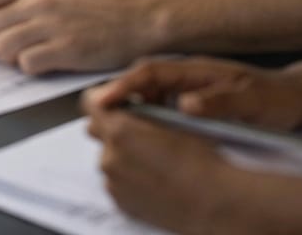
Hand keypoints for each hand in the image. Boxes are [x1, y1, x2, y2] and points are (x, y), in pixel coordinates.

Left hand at [0, 0, 157, 73]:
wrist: (134, 17)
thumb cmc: (91, 8)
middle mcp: (38, 2)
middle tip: (10, 49)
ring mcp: (52, 24)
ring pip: (3, 48)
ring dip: (11, 59)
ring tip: (33, 54)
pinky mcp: (66, 47)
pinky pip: (28, 65)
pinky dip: (33, 68)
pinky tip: (50, 61)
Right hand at [82, 57, 301, 131]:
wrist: (290, 98)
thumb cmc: (271, 98)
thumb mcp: (249, 101)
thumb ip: (219, 102)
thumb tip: (184, 105)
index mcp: (195, 70)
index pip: (149, 72)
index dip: (123, 86)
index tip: (102, 101)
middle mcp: (185, 75)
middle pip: (139, 80)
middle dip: (114, 95)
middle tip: (95, 118)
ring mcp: (185, 87)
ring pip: (145, 93)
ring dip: (128, 107)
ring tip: (112, 128)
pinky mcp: (188, 100)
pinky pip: (157, 105)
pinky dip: (143, 116)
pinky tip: (141, 133)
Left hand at [84, 104, 301, 234]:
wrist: (211, 201)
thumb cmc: (198, 160)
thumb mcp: (172, 120)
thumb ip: (143, 111)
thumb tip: (133, 106)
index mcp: (120, 130)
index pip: (91, 103)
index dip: (104, 98)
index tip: (115, 101)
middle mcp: (109, 157)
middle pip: (96, 130)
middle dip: (113, 126)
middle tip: (140, 129)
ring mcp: (113, 182)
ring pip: (107, 157)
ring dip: (121, 153)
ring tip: (153, 158)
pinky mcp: (120, 203)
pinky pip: (116, 181)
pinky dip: (128, 176)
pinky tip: (153, 177)